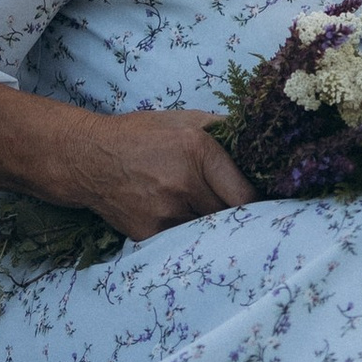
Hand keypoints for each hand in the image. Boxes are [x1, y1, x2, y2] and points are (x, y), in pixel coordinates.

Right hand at [0, 82, 251, 239]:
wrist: (89, 158)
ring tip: (220, 226)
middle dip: (242, 222)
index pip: (247, 197)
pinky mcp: (150, 234)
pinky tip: (189, 229)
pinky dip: (191, 238)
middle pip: (231, 219)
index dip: (261, 208)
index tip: (273, 212)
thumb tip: (264, 148)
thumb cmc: (143, 135)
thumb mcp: (187, 119)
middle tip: (255, 224)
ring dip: (216, 231)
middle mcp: (184, 184)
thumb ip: (225, 132)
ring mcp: (166, 213)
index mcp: (199, 151)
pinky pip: (184, 242)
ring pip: (209, 233)